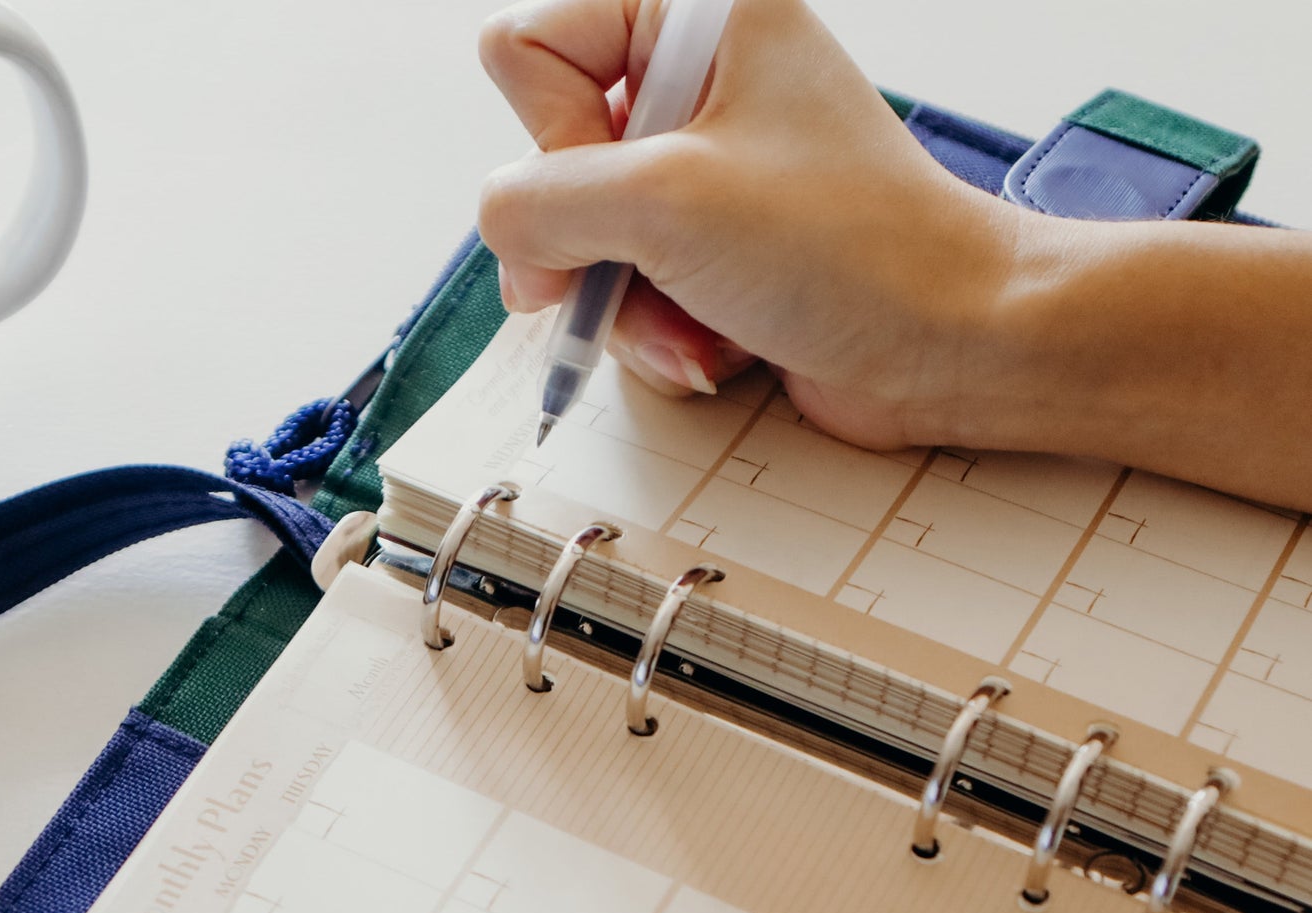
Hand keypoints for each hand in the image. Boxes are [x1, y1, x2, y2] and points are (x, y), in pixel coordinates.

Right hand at [475, 0, 1025, 450]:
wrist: (944, 341)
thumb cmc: (845, 247)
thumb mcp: (664, 203)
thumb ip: (539, 201)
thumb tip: (500, 230)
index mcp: (695, 14)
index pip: (529, 46)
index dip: (548, 135)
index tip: (615, 190)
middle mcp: (694, 80)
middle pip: (547, 156)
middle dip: (584, 243)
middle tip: (625, 278)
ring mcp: (702, 169)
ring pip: (581, 239)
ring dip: (625, 306)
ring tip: (692, 327)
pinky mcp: (711, 248)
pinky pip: (627, 290)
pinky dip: (659, 334)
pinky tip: (713, 348)